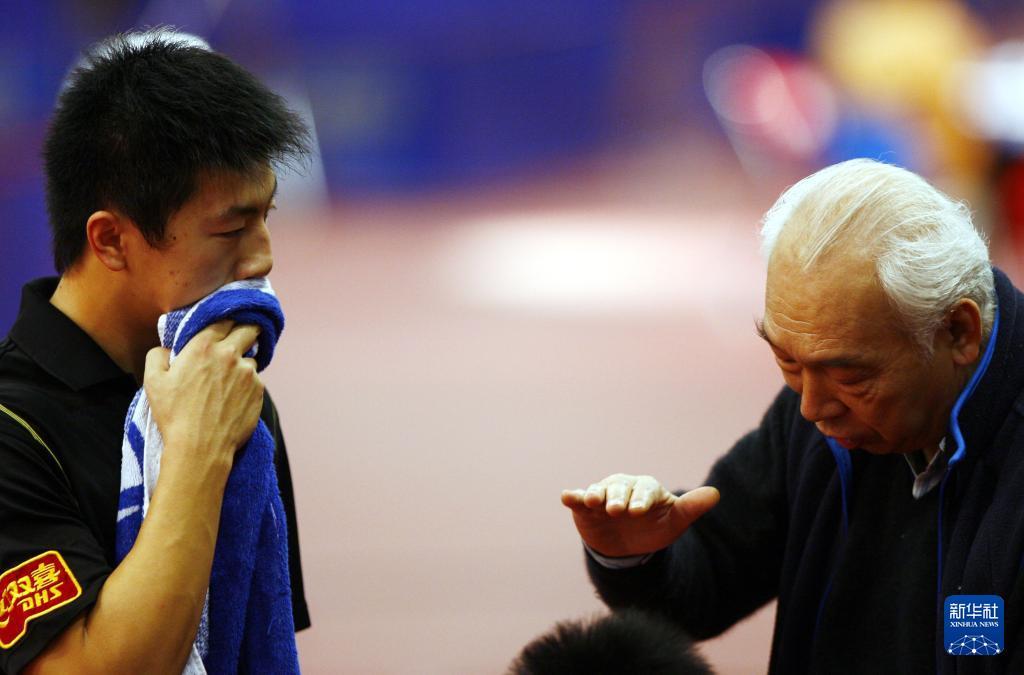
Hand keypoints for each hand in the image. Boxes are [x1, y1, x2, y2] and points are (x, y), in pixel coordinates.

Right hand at [144, 320, 263, 472]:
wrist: (200, 447)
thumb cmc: (174, 414)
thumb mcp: (153, 381)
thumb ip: (158, 355)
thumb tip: (167, 348)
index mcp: (203, 346)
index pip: (224, 319)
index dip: (226, 322)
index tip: (225, 326)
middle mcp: (230, 354)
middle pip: (249, 329)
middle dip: (246, 331)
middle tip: (240, 340)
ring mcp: (248, 373)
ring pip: (252, 359)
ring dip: (243, 365)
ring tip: (228, 383)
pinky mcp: (259, 391)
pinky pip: (256, 381)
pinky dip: (248, 386)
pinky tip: (233, 399)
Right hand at [561, 474, 719, 557]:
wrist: (627, 545)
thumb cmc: (654, 528)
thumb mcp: (674, 521)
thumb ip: (691, 508)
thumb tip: (716, 494)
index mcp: (646, 488)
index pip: (645, 490)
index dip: (642, 499)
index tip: (639, 510)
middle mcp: (623, 487)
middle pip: (619, 489)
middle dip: (618, 498)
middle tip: (617, 510)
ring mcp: (603, 496)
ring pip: (598, 491)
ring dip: (594, 495)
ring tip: (592, 502)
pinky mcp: (585, 507)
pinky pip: (579, 499)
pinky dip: (573, 497)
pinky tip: (566, 496)